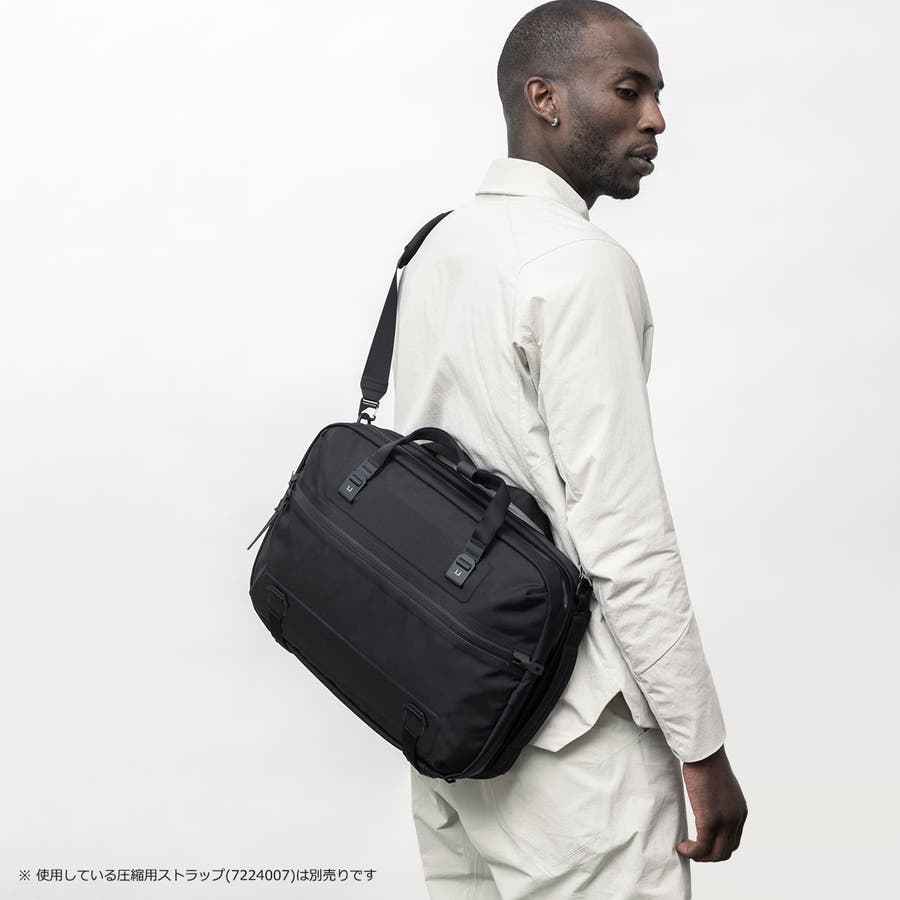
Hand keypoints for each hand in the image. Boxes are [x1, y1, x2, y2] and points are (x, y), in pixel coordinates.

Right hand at [676, 744, 746, 861]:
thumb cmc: (707, 763)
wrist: (704, 754)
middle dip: (708, 856)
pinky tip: (681, 846)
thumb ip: (719, 800)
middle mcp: (736, 819)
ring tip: (686, 850)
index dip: (716, 846)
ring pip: (716, 854)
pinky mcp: (709, 820)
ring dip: (700, 857)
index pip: (733, 841)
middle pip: (726, 851)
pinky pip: (702, 846)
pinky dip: (692, 851)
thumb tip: (707, 804)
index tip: (701, 843)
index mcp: (740, 812)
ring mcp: (724, 821)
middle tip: (692, 850)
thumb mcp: (720, 787)